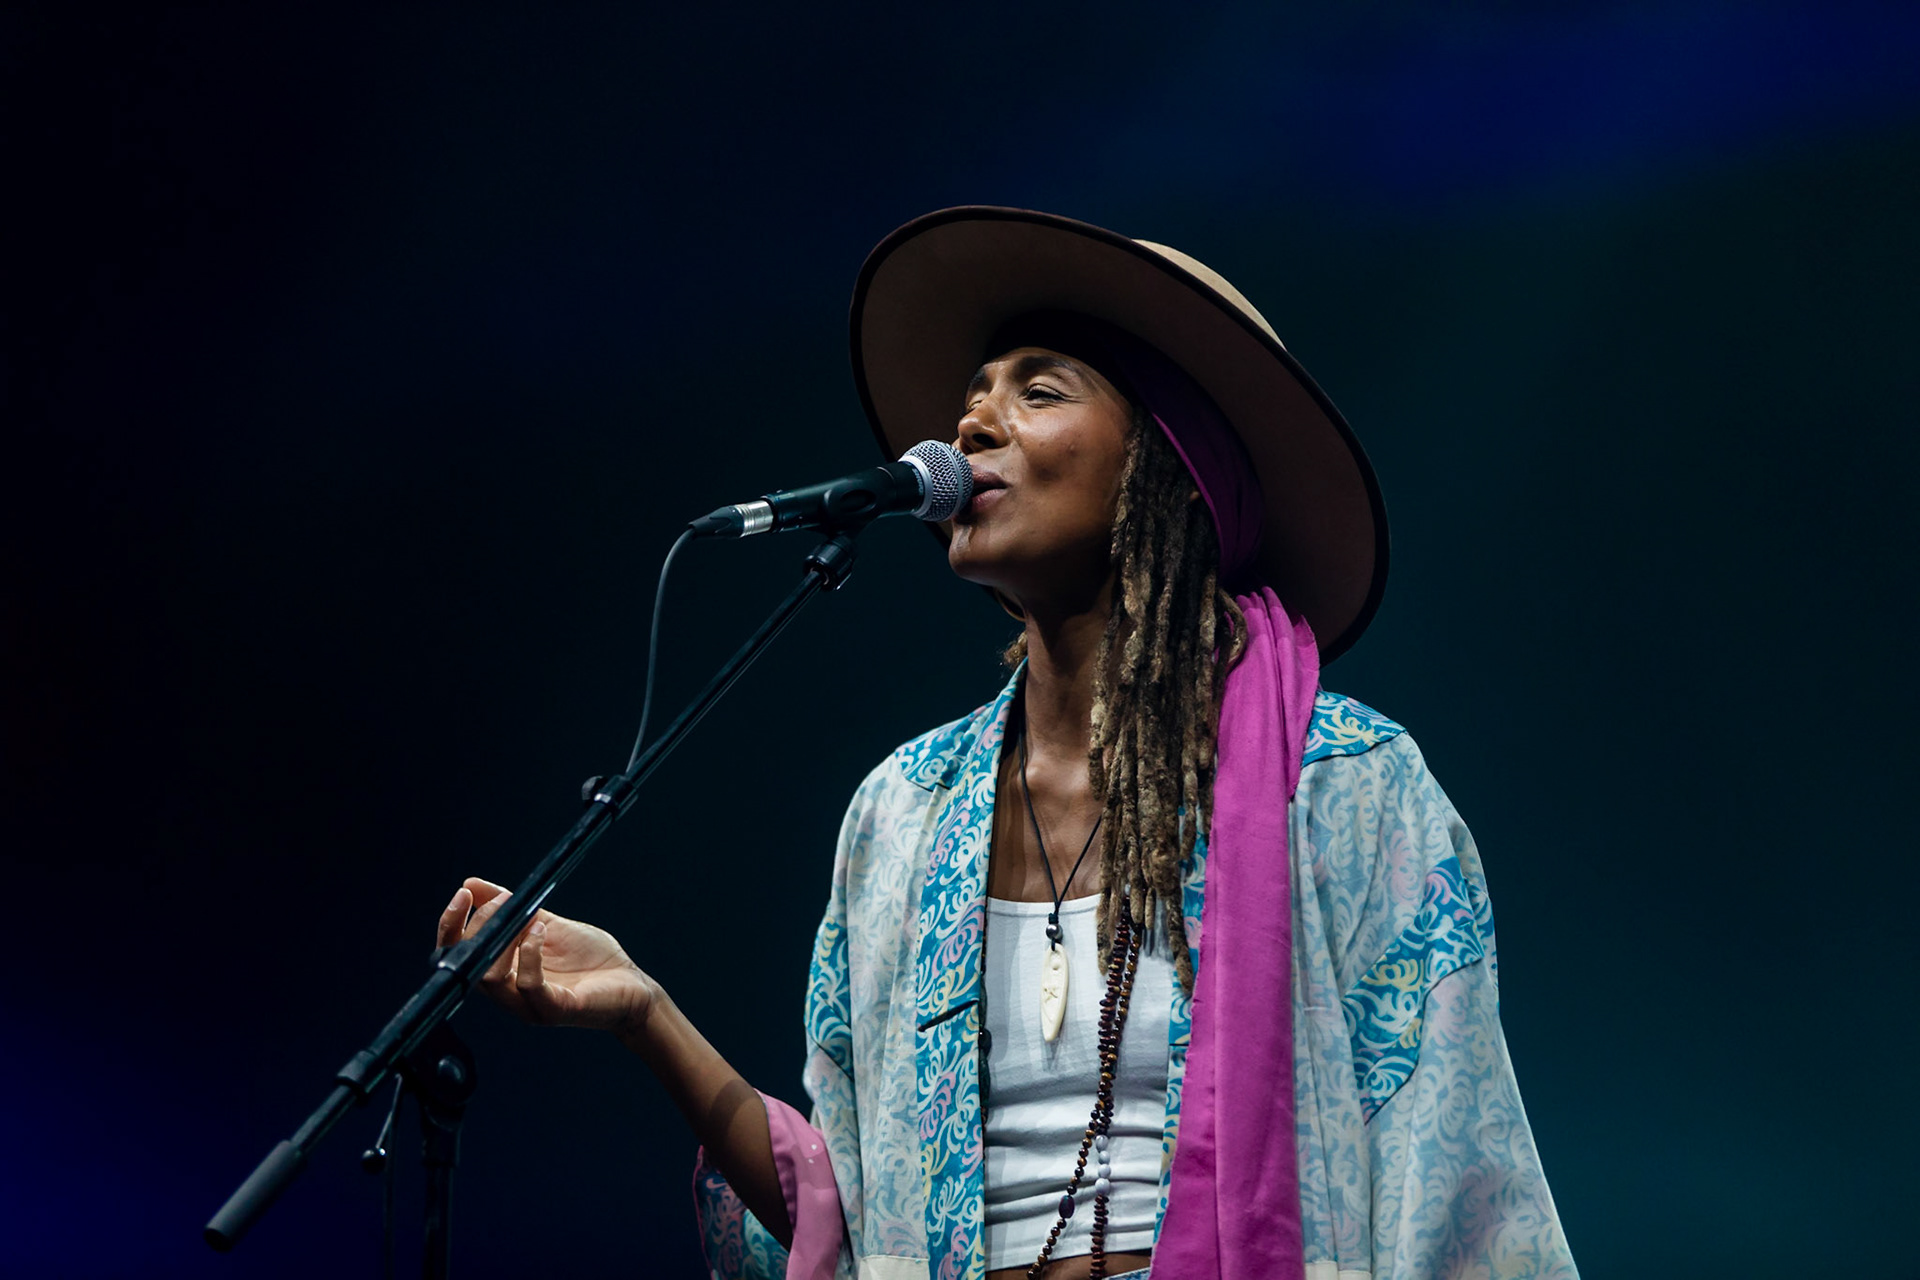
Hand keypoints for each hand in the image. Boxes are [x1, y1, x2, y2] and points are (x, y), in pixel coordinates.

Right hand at [436, 878, 657, 1037]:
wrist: (631, 984)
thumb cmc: (591, 960)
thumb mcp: (546, 924)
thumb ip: (514, 908)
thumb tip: (473, 884)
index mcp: (503, 973)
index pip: (457, 957)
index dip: (451, 927)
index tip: (463, 895)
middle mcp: (509, 994)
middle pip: (468, 967)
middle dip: (479, 927)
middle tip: (501, 901)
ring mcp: (530, 1006)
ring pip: (492, 980)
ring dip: (504, 940)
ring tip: (528, 916)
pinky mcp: (555, 1009)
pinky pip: (531, 986)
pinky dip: (531, 954)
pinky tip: (542, 932)